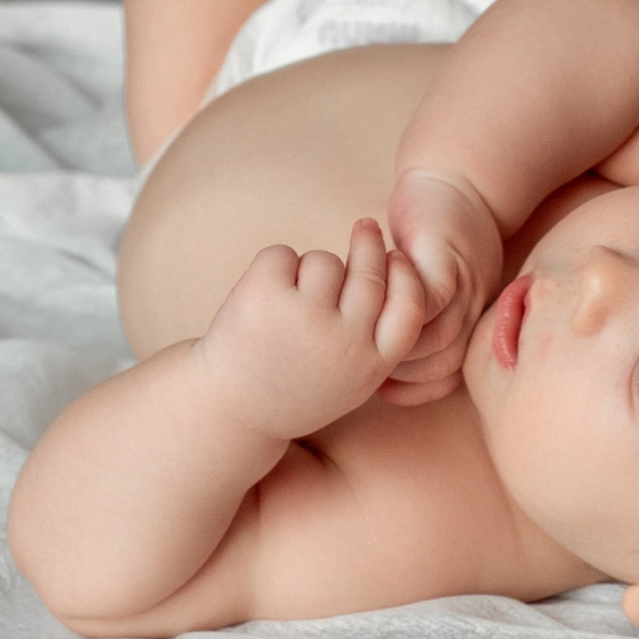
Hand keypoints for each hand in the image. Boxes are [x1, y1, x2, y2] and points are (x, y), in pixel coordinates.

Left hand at [197, 220, 427, 440]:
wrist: (228, 411)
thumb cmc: (296, 386)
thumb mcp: (349, 378)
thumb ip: (376, 338)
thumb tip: (400, 266)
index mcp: (370, 364)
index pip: (410, 304)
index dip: (406, 275)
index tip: (397, 258)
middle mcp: (343, 342)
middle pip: (370, 270)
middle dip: (369, 243)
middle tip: (366, 227)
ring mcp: (304, 318)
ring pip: (324, 261)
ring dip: (310, 268)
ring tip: (289, 303)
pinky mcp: (265, 299)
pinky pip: (282, 255)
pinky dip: (274, 266)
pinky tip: (262, 296)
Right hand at [383, 170, 504, 404]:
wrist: (460, 179)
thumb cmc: (437, 237)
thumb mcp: (439, 284)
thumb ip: (421, 320)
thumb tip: (376, 356)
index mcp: (471, 321)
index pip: (448, 378)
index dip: (414, 391)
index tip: (380, 389)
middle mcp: (474, 308)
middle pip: (445, 364)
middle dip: (402, 374)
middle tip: (363, 364)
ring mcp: (466, 285)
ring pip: (439, 339)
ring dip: (399, 344)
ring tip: (361, 333)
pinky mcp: (448, 258)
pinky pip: (431, 298)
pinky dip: (402, 306)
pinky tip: (373, 299)